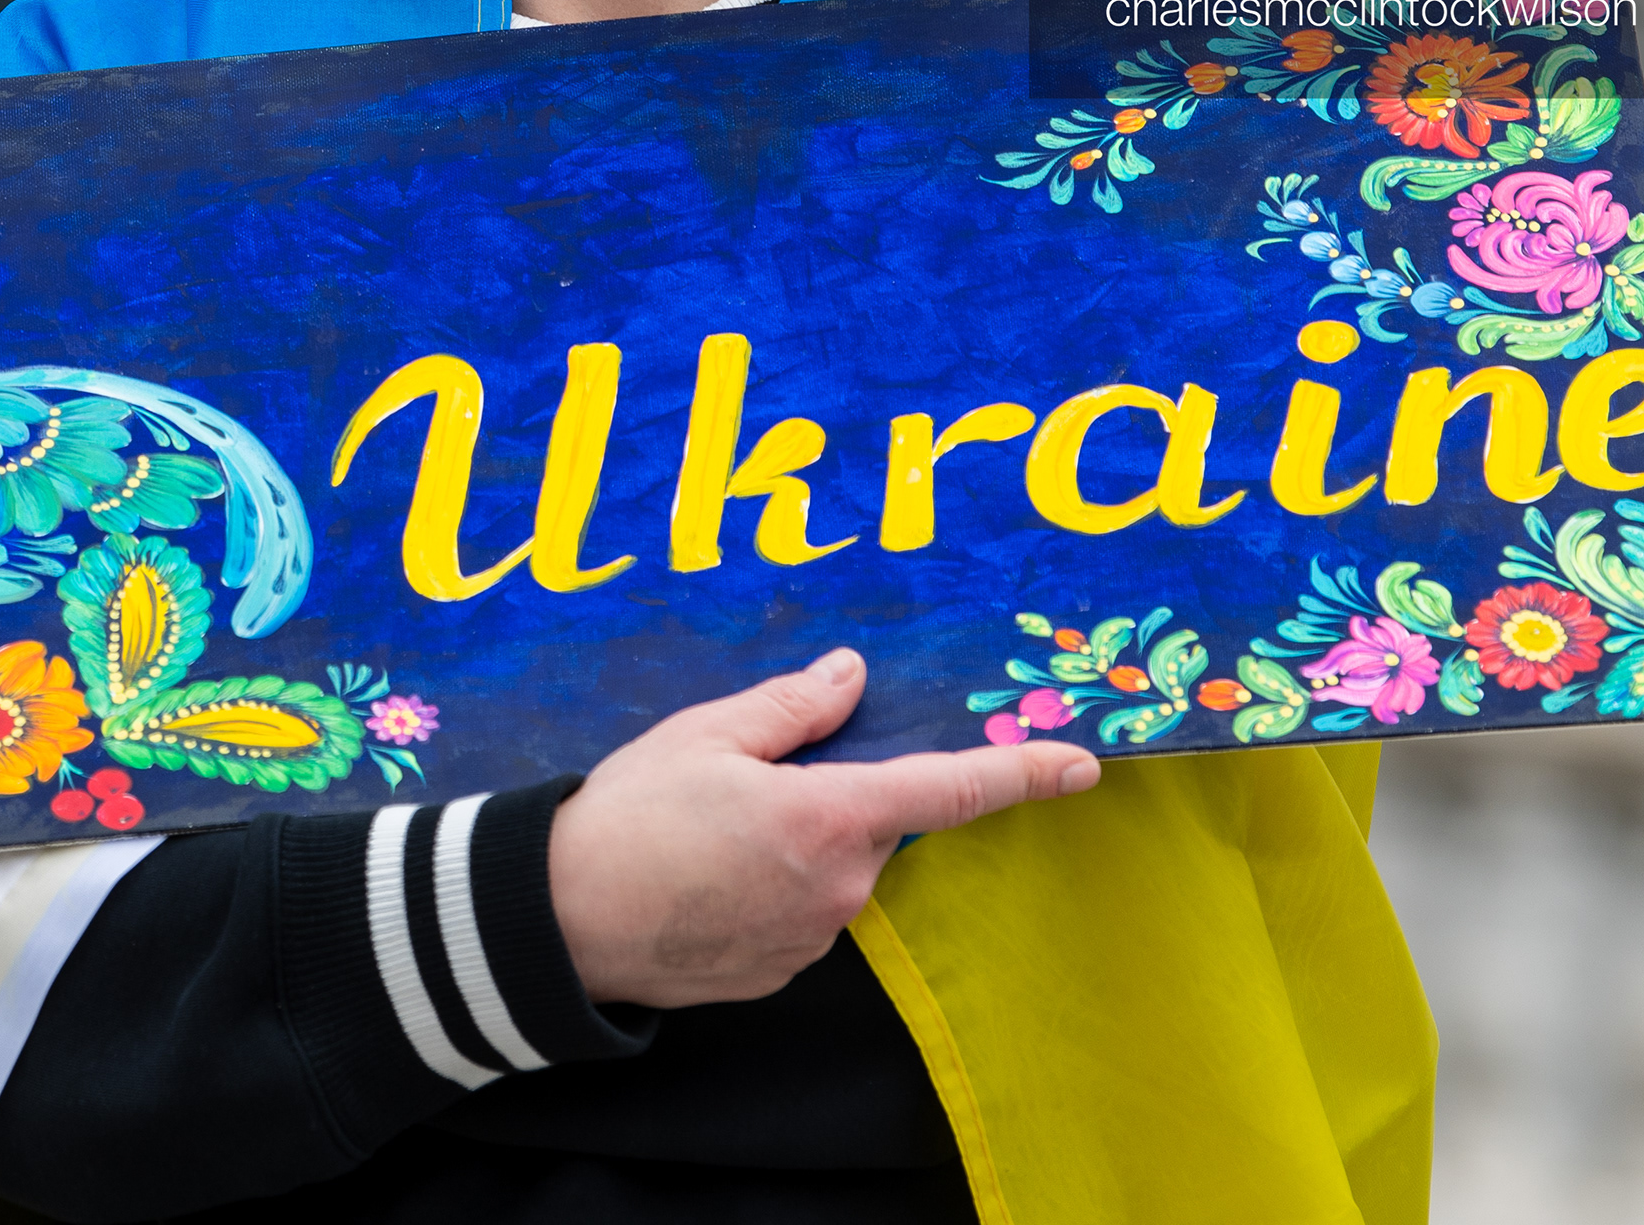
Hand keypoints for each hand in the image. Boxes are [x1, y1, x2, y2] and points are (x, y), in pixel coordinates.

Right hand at [546, 648, 1096, 1008]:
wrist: (561, 923)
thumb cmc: (628, 817)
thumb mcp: (707, 734)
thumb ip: (794, 706)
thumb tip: (852, 673)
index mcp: (831, 818)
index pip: (950, 790)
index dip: (1023, 774)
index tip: (1082, 764)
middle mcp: (840, 887)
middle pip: (876, 824)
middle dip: (836, 793)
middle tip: (750, 777)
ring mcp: (812, 937)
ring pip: (837, 868)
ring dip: (798, 841)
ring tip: (707, 829)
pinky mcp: (781, 970)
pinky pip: (802, 912)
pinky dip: (771, 884)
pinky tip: (705, 873)